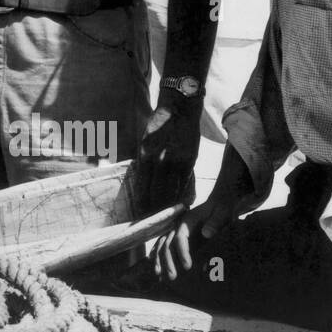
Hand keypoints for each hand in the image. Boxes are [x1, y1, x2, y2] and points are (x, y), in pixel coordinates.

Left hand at [136, 92, 201, 211]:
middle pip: (157, 194)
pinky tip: (180, 203)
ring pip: (172, 192)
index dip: (142, 204)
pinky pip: (185, 184)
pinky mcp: (190, 162)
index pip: (143, 188)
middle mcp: (161, 161)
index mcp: (145, 156)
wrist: (179, 109)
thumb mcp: (144, 142)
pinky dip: (182, 195)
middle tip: (153, 222)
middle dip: (154, 210)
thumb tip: (141, 181)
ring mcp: (177, 163)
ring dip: (169, 206)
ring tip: (166, 217)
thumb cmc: (158, 124)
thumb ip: (143, 162)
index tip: (141, 215)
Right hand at [151, 187, 245, 282]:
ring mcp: (178, 232)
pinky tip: (157, 268)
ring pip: (163, 245)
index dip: (183, 252)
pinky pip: (165, 246)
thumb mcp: (222, 212)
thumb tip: (206, 234)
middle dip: (169, 260)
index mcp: (188, 220)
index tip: (188, 266)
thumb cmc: (221, 208)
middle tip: (173, 277)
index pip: (181, 237)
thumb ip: (215, 222)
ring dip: (161, 260)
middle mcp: (179, 226)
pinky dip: (159, 256)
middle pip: (168, 243)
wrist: (218, 203)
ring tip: (160, 276)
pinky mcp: (181, 238)